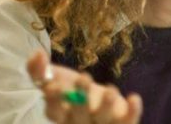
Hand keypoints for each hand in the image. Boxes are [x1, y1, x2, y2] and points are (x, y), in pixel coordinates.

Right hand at [27, 51, 142, 123]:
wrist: (104, 102)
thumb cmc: (74, 91)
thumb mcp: (56, 79)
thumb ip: (39, 70)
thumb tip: (36, 53)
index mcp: (62, 114)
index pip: (54, 112)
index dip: (54, 101)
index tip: (54, 85)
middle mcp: (80, 122)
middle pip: (79, 116)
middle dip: (80, 99)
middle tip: (84, 78)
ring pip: (102, 119)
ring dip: (105, 106)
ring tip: (109, 90)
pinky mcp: (122, 122)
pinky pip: (128, 121)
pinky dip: (133, 111)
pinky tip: (134, 97)